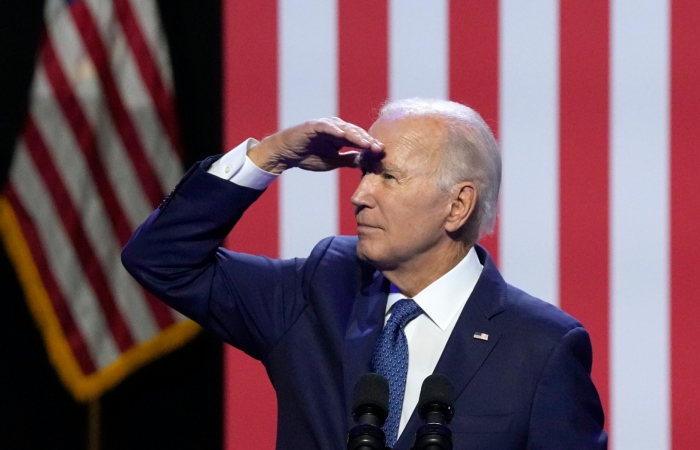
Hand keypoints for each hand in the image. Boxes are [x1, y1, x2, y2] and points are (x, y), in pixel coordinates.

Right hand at [247, 117, 383, 173]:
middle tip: (380, 149)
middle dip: (368, 141)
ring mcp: (325, 125)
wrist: (286, 154)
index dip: (371, 146)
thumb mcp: (333, 161)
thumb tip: (365, 162)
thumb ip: (348, 159)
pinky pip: (326, 126)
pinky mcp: (313, 125)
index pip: (360, 140)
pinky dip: (334, 130)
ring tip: (367, 143)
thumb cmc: (308, 156)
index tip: (383, 154)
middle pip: (356, 133)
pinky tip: (343, 135)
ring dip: (356, 136)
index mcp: (341, 136)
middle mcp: (336, 128)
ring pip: (345, 129)